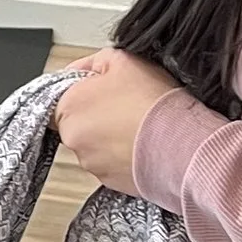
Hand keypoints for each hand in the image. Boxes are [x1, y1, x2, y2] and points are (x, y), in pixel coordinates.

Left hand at [52, 50, 182, 196]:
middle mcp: (73, 139)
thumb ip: (94, 63)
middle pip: (77, 124)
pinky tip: (142, 144)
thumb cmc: (152, 101)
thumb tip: (83, 70)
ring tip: (138, 126)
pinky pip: (111, 164)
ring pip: (94, 146)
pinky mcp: (109, 182)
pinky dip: (123, 155)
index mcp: (68, 107)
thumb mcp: (123, 60)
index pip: (60, 100)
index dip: (83, 93)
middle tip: (125, 106)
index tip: (103, 91)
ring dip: (110, 137)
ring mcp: (90, 163)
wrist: (181, 143)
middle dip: (97, 115)